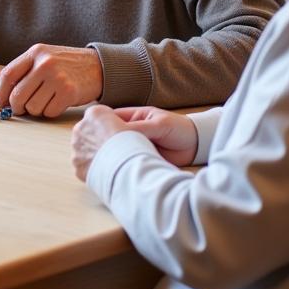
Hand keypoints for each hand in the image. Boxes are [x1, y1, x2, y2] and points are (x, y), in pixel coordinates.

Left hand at [0, 44, 101, 116]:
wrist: (98, 66)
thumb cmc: (67, 65)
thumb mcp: (44, 57)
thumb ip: (25, 69)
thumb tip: (1, 91)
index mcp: (35, 53)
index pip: (8, 75)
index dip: (0, 92)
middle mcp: (45, 64)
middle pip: (17, 95)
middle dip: (17, 107)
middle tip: (21, 109)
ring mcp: (57, 78)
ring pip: (32, 107)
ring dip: (36, 110)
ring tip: (45, 101)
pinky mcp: (69, 92)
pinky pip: (49, 112)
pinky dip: (50, 112)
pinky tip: (57, 103)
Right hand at [71, 105, 196, 181]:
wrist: (197, 145)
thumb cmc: (179, 128)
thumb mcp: (158, 124)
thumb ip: (140, 128)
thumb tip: (118, 132)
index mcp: (133, 117)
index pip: (110, 120)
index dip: (100, 127)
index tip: (91, 135)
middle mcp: (132, 132)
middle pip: (111, 137)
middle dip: (103, 144)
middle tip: (95, 153)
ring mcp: (135, 147)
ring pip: (118, 151)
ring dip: (113, 157)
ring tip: (105, 163)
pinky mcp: (141, 160)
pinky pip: (128, 162)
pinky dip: (123, 166)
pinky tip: (118, 171)